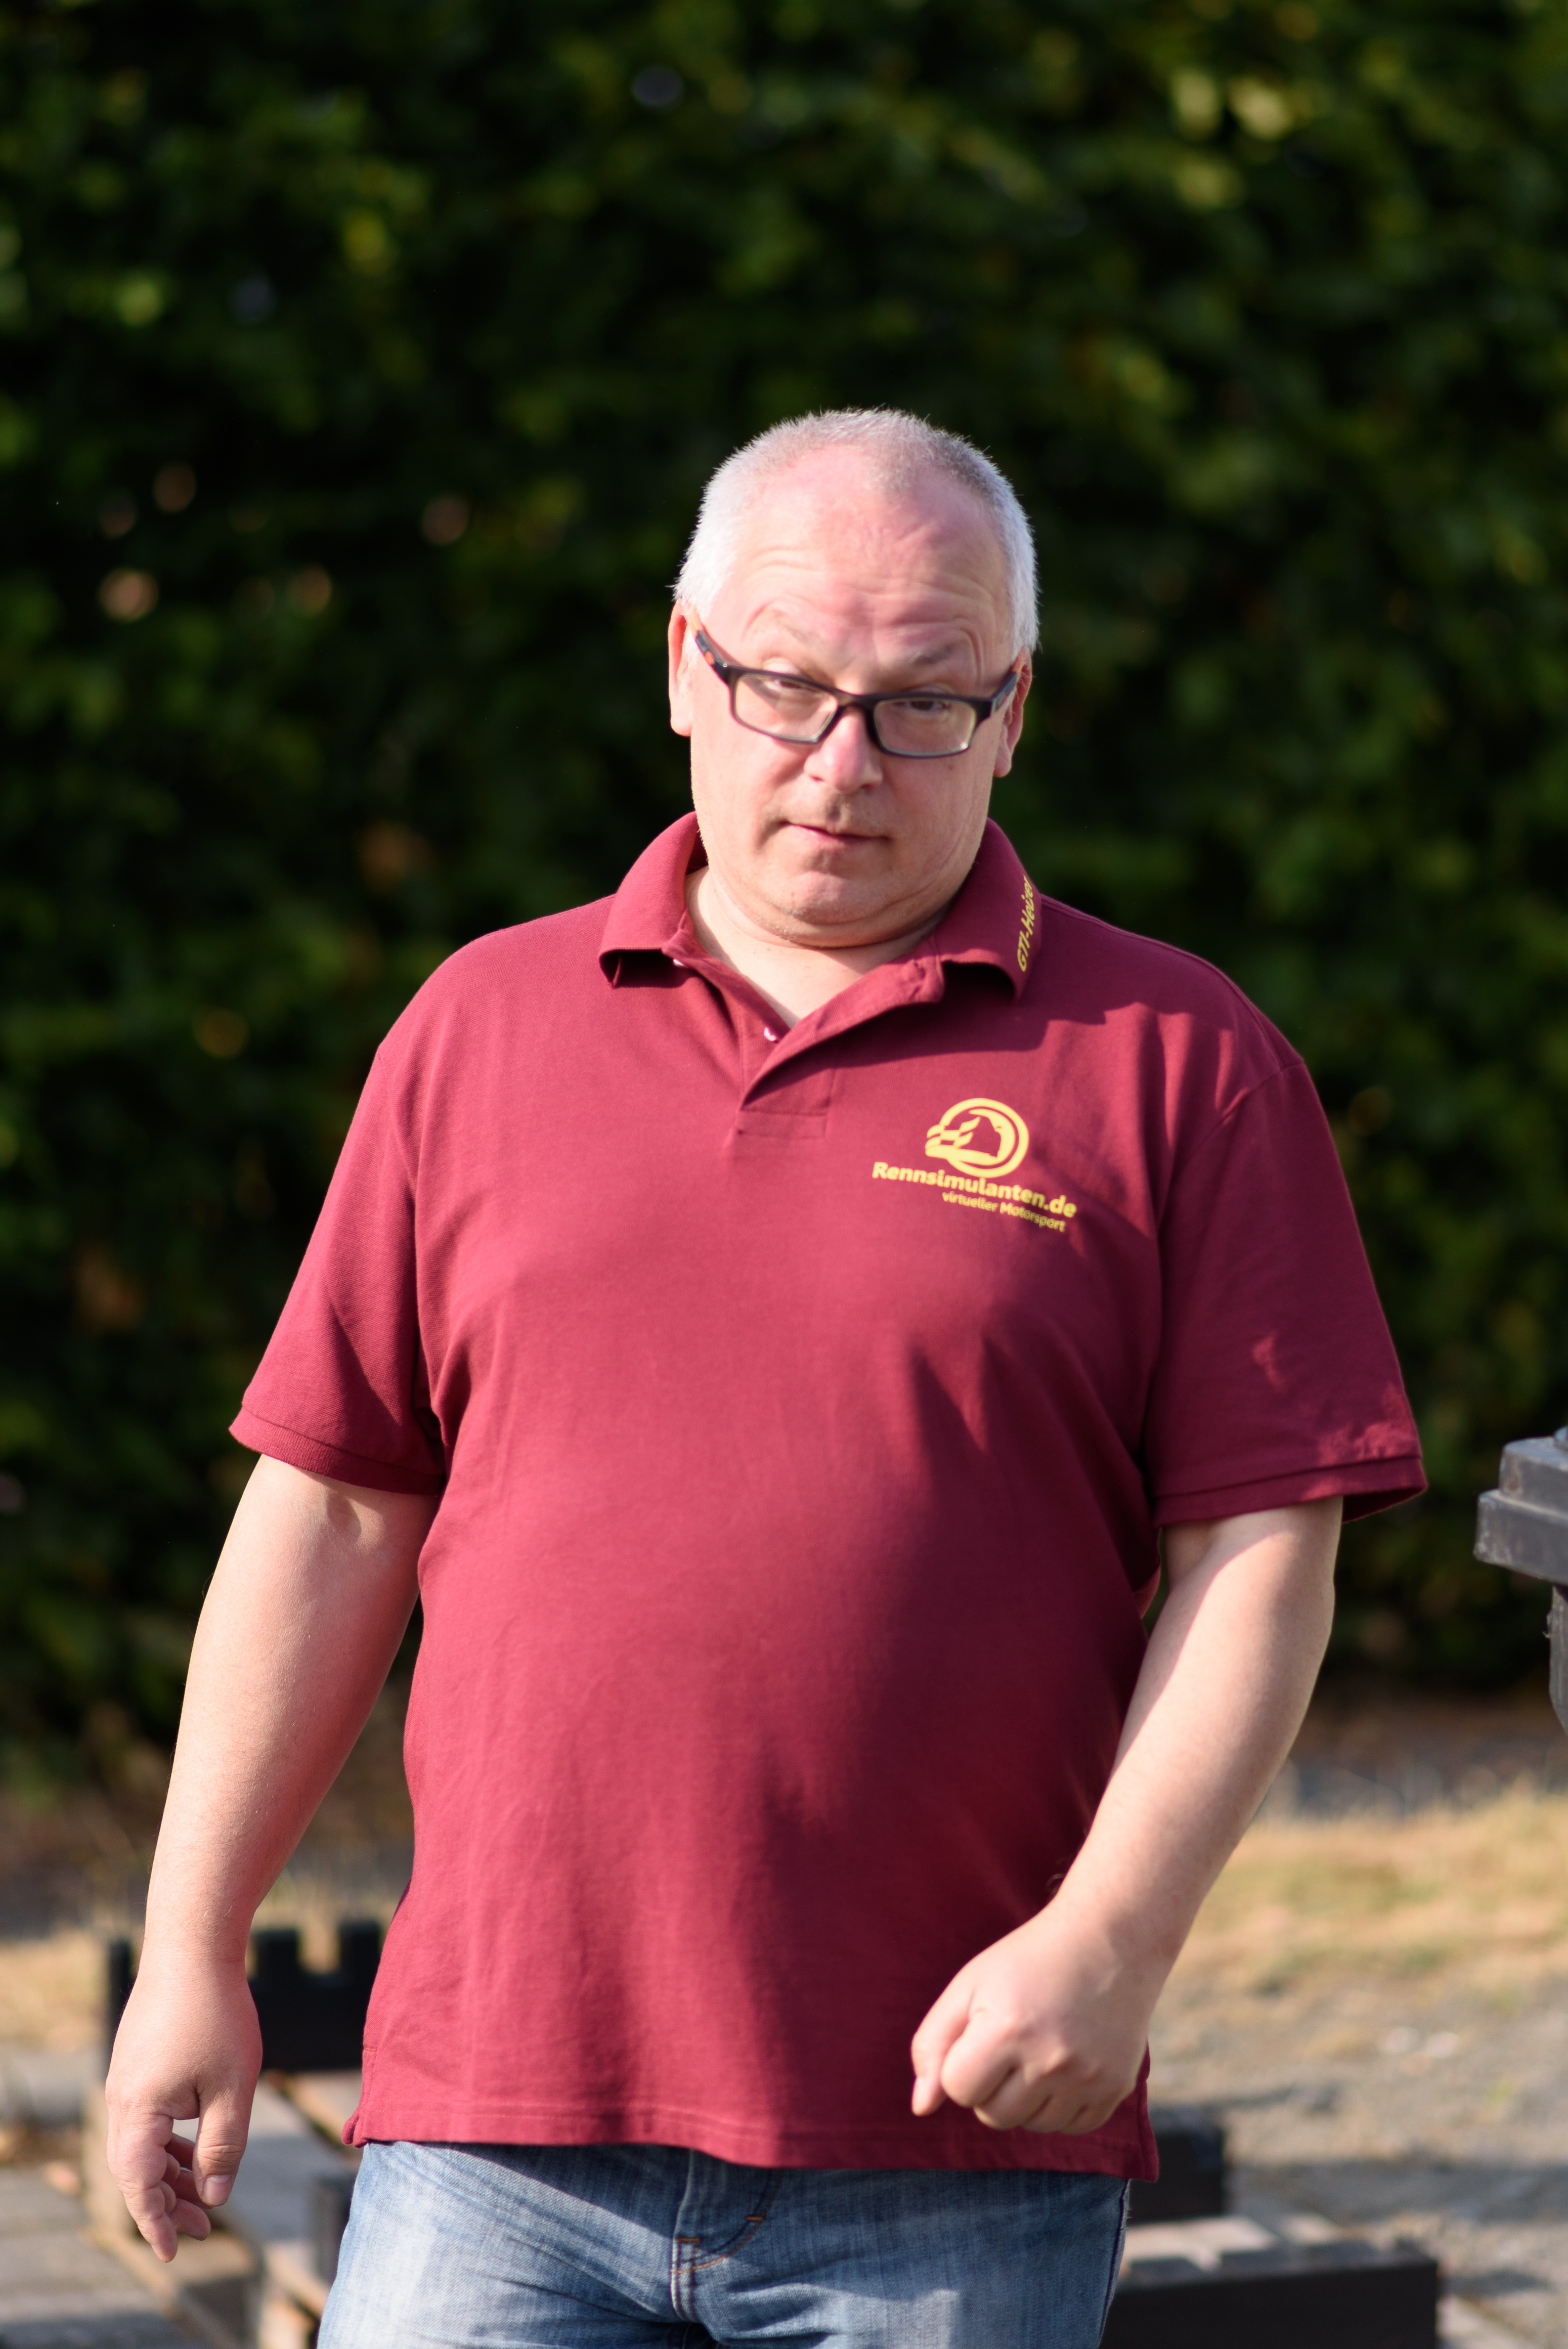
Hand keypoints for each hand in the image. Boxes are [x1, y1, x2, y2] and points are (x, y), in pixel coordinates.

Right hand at [104, 1952, 262, 2260]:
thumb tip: (215, 2197)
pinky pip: (147, 2118)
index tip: (172, 2253)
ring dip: (170, 2172)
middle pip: (135, 2170)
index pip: (137, 2186)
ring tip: (205, 2195)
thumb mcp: (232, 2089)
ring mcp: (127, 2078)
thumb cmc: (217, 2014)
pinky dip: (169, 2141)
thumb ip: (222, 2147)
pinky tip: (197, 2145)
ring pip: (141, 2144)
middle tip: (203, 2230)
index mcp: (137, 2111)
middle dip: (166, 2203)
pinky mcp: (139, 2061)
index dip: (154, 2222)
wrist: (194, 1946)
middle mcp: (121, 2099)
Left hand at [910, 1903, 1154, 2135]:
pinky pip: (1072, 2128)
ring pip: (1032, 2125)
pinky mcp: (1116, 2089)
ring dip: (1027, 2097)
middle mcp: (1051, 2060)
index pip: (958, 2089)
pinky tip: (1068, 2063)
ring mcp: (1088, 2078)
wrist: (1108, 1941)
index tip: (982, 2032)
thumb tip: (921, 2108)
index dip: (961, 2062)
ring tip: (1041, 2047)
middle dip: (991, 2085)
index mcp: (1007, 2030)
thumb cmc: (1028, 1962)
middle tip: (1012, 2040)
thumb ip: (933, 2045)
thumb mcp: (970, 1985)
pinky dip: (1062, 2105)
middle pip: (993, 2116)